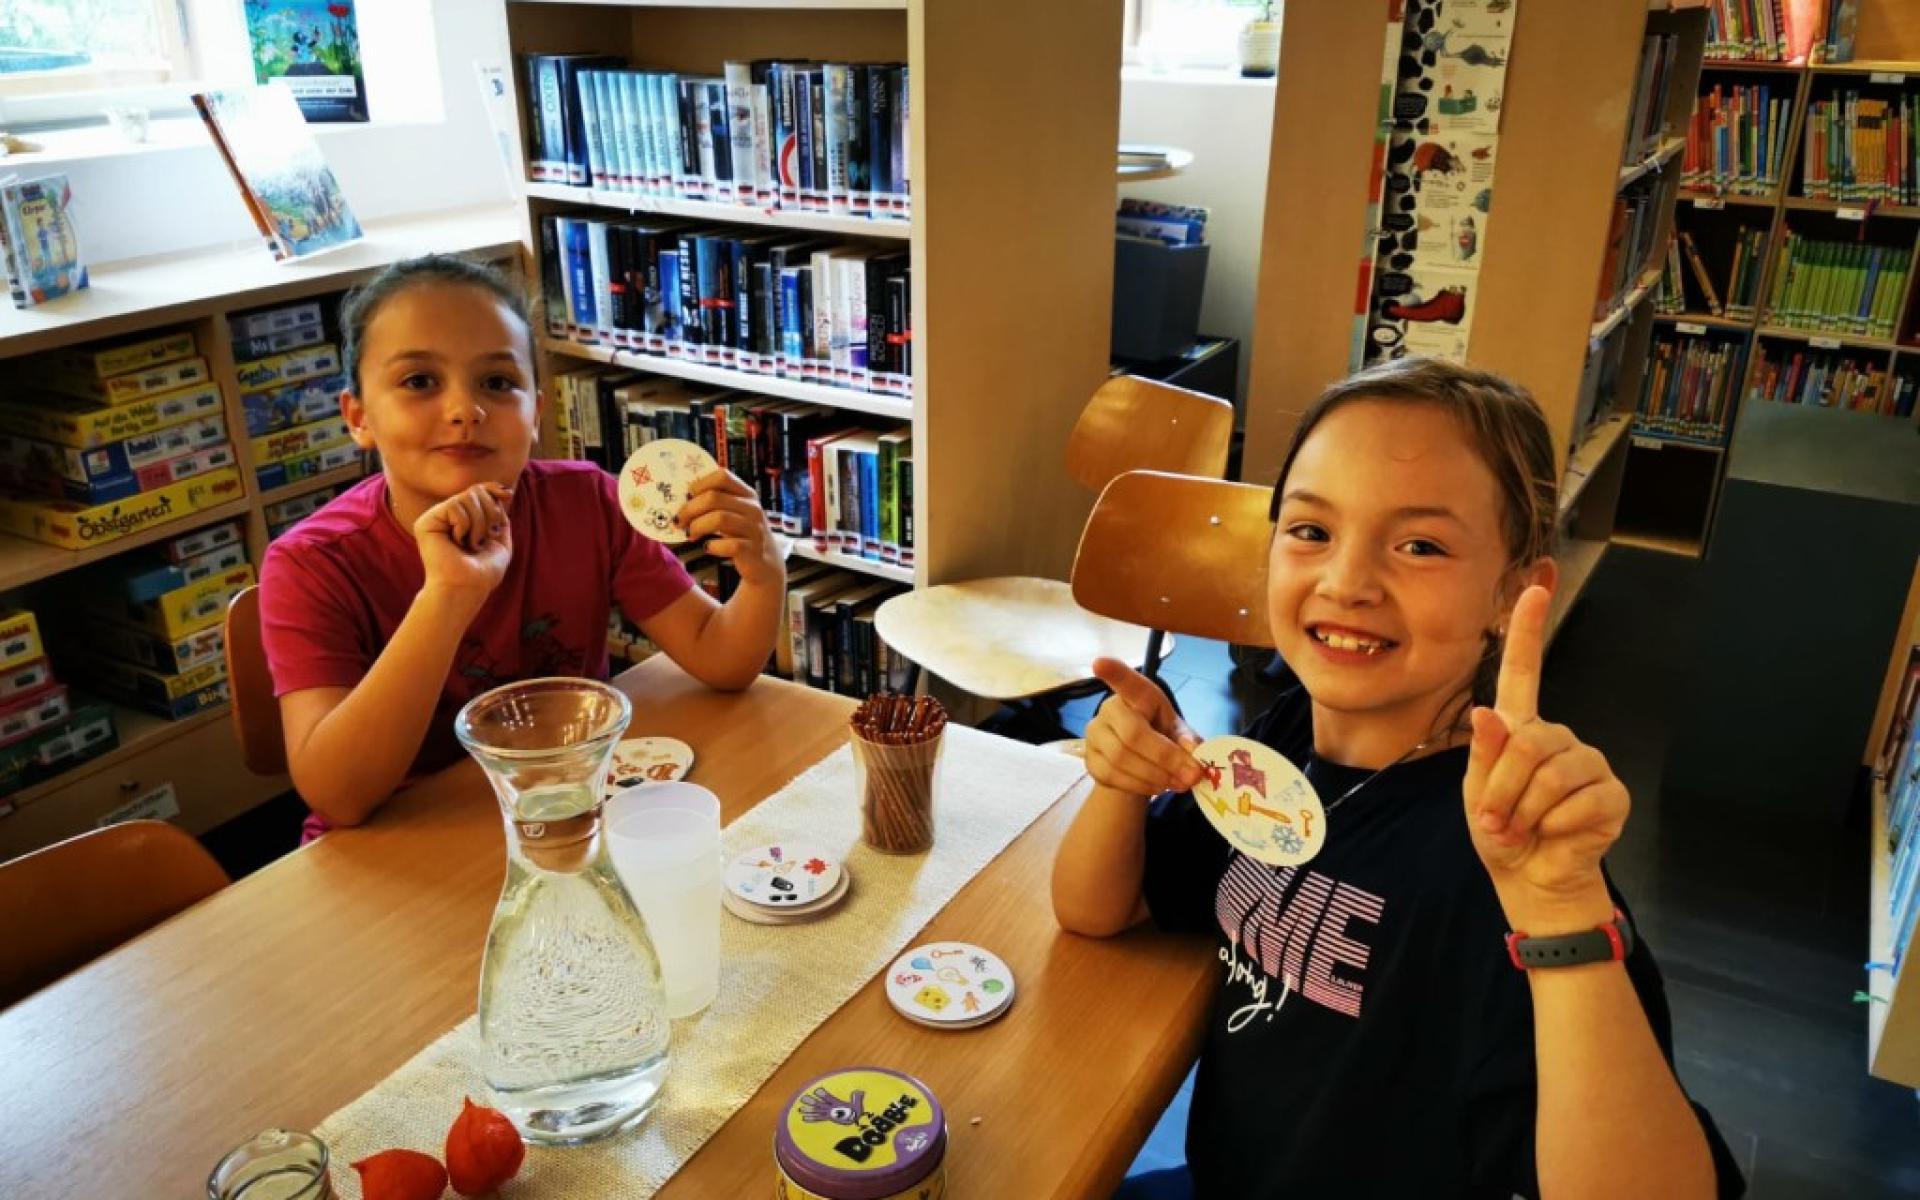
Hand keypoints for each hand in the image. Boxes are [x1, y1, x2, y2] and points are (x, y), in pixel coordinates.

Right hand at [413, 482, 513, 599]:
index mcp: (463, 520)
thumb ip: (500, 517)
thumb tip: (501, 492)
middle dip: (490, 513)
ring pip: (467, 497)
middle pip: (475, 491)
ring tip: (472, 544)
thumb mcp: (500, 541)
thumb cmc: (484, 572)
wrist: (468, 587)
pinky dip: (464, 525)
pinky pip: (454, 506)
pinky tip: (458, 542)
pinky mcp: (426, 522)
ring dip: (479, 524)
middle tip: (485, 538)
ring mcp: (436, 518)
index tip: (507, 494)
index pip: (477, 491)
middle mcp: (448, 516)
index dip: (492, 488)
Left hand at [678, 469, 783, 585]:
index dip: (700, 484)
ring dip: (697, 526)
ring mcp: (754, 529)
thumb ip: (716, 503)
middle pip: (714, 498)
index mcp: (746, 494)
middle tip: (679, 521)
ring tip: (689, 534)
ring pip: (719, 518)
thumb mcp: (735, 513)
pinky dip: (713, 546)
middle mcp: (752, 508)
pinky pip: (729, 544)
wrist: (765, 563)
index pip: (722, 476)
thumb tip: (682, 498)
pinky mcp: (753, 550)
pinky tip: (707, 548)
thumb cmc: (741, 534)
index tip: (687, 496)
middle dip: (690, 509)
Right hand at [1086, 657, 1204, 796]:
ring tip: (1178, 783)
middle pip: (1132, 734)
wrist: (1140, 764)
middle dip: (1165, 758)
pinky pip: (1113, 777)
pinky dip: (1140, 786)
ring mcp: (1095, 735)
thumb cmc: (1163, 738)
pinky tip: (1156, 787)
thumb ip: (1189, 742)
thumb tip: (1193, 755)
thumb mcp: (1181, 735)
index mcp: (1137, 696)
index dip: (1114, 673)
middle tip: (1191, 775)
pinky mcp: (1089, 761)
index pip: (1127, 682)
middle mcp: (1110, 709)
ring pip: (1122, 760)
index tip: (1100, 663)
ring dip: (1155, 776)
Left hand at [1464, 585, 1626, 931]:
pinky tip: (1557, 835)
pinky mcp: (1612, 792)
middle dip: (1502, 790)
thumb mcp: (1477, 795)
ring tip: (1524, 830)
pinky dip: (1555, 826)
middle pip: (1526, 745)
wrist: (1533, 879)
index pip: (1525, 671)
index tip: (1536, 587)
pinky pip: (1578, 801)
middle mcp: (1558, 738)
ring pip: (1550, 775)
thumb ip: (1484, 756)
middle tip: (1498, 821)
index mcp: (1521, 730)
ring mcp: (1589, 762)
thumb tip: (1488, 714)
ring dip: (1525, 812)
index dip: (1530, 629)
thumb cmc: (1503, 833)